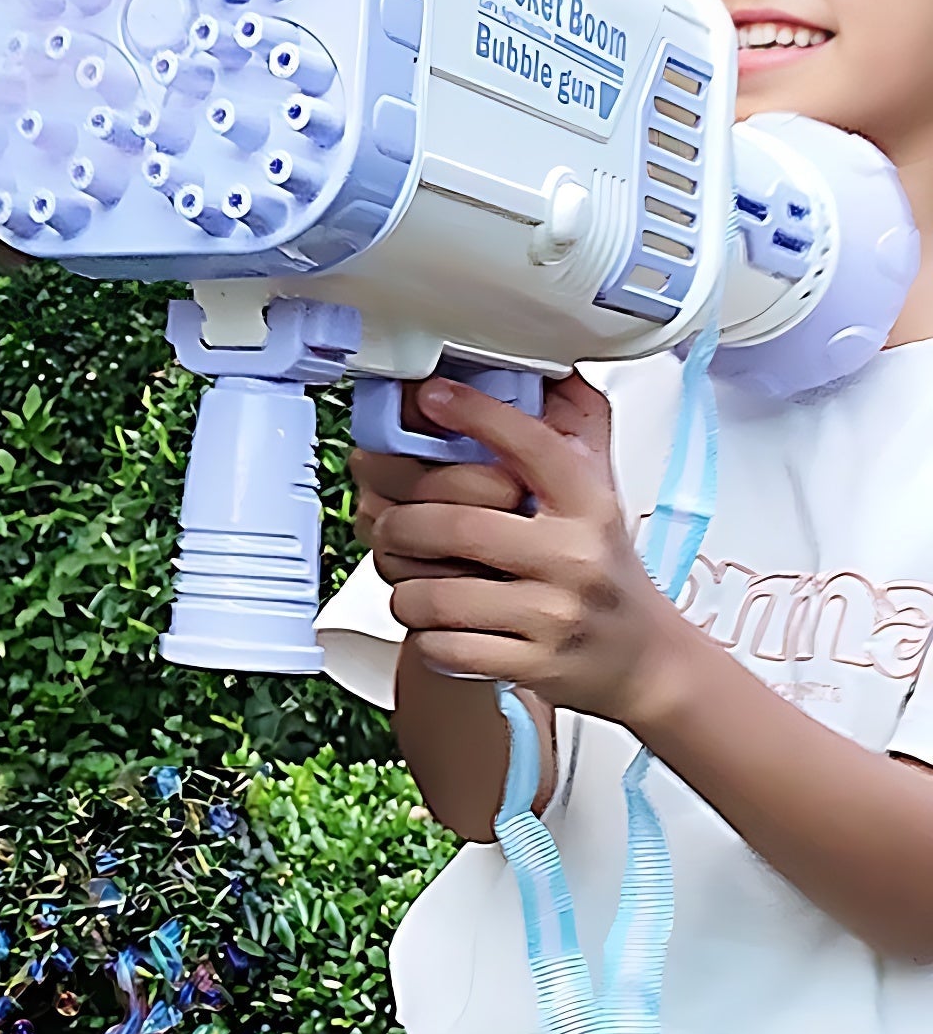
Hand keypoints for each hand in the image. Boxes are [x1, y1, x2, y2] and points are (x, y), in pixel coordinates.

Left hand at [380, 371, 687, 724]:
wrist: (645, 662)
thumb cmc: (607, 572)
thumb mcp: (601, 495)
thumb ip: (574, 432)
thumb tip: (550, 367)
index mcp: (589, 504)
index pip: (530, 444)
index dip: (475, 414)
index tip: (432, 397)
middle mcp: (574, 557)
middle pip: (457, 526)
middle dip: (402, 524)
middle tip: (388, 524)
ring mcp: (553, 616)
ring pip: (436, 595)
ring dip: (403, 587)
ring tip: (408, 580)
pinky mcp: (533, 666)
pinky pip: (445, 647)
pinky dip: (424, 636)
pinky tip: (434, 624)